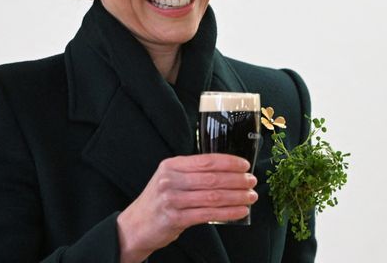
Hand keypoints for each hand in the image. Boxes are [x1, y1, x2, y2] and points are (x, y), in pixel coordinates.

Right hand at [116, 154, 257, 262]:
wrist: (135, 226)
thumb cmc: (157, 202)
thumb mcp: (170, 179)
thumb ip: (192, 173)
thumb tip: (226, 172)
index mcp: (171, 165)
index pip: (206, 160)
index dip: (229, 162)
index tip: (245, 165)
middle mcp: (170, 180)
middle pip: (212, 178)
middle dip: (237, 180)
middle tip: (252, 181)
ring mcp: (172, 199)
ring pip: (213, 196)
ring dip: (236, 197)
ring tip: (250, 196)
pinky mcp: (175, 218)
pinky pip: (208, 214)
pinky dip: (228, 213)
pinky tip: (240, 212)